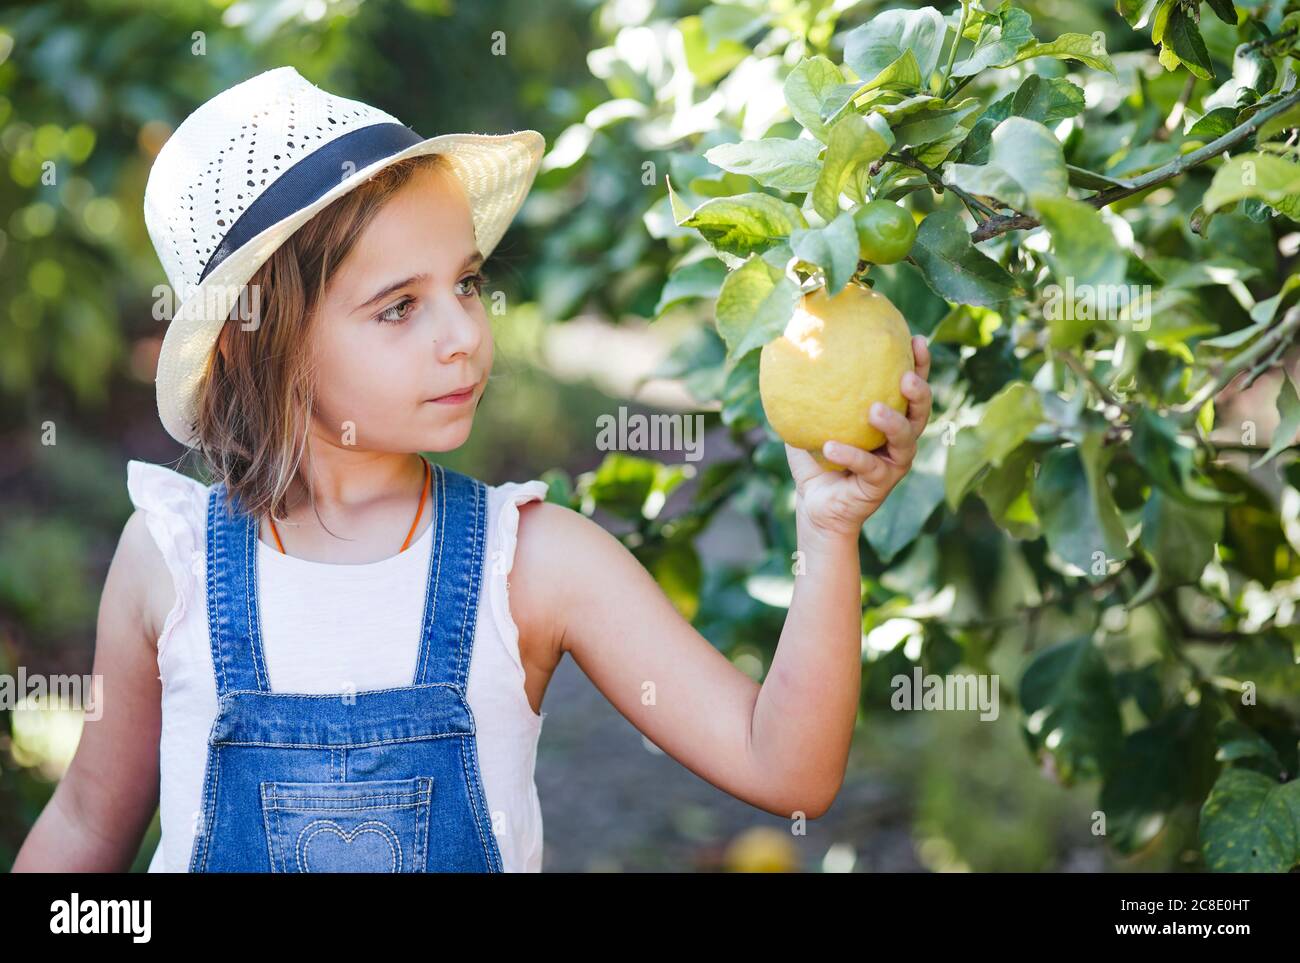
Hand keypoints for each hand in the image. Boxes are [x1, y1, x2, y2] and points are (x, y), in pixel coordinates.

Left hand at [786, 335, 932, 538]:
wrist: (815, 505)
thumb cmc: (818, 459)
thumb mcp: (812, 420)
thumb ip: (809, 391)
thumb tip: (790, 349)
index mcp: (891, 419)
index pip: (910, 388)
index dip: (919, 365)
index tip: (915, 340)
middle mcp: (899, 441)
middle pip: (921, 413)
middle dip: (919, 391)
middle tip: (905, 376)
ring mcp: (892, 465)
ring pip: (905, 441)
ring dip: (893, 423)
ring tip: (875, 409)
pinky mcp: (878, 486)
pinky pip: (868, 468)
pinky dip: (850, 455)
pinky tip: (832, 445)